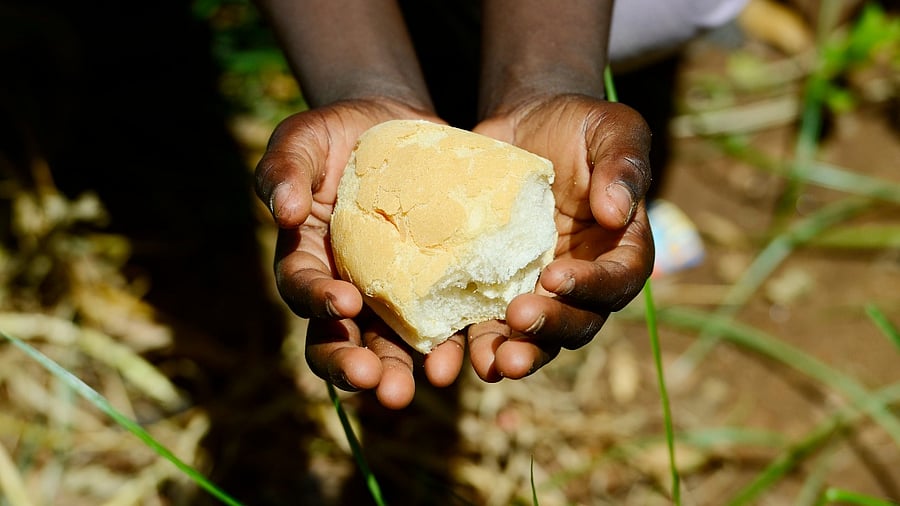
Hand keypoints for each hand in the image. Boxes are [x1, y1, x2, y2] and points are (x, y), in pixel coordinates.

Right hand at [255, 98, 465, 408]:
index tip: (343, 304)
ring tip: (429, 383)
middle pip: (340, 340)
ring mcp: (391, 294)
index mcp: (307, 259)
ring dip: (405, 369)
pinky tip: (474, 353)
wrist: (396, 128)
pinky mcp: (435, 286)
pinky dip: (456, 341)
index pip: (303, 289)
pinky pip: (443, 321)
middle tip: (378, 383)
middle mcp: (345, 289)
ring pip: (391, 345)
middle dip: (356, 366)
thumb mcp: (303, 139)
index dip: (318, 302)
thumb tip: (281, 210)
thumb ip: (284, 169)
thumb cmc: (339, 134)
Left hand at [468, 93, 654, 381]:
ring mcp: (540, 290)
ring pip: (537, 336)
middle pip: (579, 320)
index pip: (618, 279)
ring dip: (517, 354)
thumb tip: (618, 213)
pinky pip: (490, 323)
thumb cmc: (577, 124)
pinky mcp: (498, 289)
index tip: (555, 277)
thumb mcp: (611, 128)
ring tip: (494, 364)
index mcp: (620, 247)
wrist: (523, 126)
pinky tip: (454, 354)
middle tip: (520, 323)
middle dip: (551, 330)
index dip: (591, 286)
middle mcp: (584, 279)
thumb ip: (623, 164)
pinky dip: (477, 341)